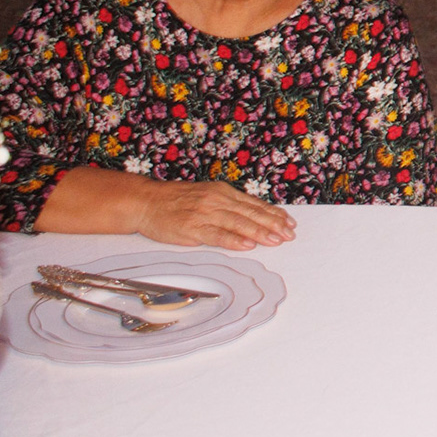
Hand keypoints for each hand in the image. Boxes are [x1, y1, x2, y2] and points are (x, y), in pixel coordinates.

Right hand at [134, 179, 297, 249]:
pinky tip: (248, 245)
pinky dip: (234, 240)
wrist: (146, 201)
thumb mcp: (207, 195)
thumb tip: (255, 215)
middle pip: (251, 213)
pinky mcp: (192, 228)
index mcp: (223, 192)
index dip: (274, 214)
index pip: (254, 204)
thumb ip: (229, 205)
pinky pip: (217, 235)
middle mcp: (217, 201)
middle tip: (289, 234)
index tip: (289, 222)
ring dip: (260, 232)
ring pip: (238, 223)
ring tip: (276, 240)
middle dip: (273, 224)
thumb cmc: (177, 200)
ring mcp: (205, 214)